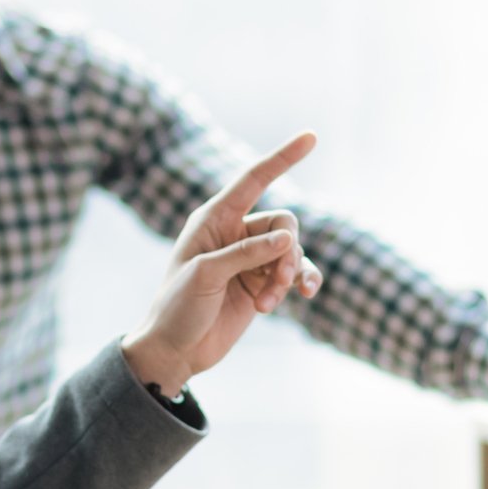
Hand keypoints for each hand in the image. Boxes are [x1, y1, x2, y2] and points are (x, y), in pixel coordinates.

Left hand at [122, 133, 324, 394]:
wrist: (175, 351)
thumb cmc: (178, 308)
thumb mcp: (205, 275)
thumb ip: (245, 253)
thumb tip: (286, 241)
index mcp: (213, 219)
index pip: (254, 179)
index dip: (283, 158)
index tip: (312, 136)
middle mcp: (234, 233)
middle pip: (283, 223)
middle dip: (287, 251)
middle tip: (276, 283)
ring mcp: (251, 259)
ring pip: (291, 251)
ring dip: (288, 276)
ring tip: (269, 302)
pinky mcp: (262, 284)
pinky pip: (295, 272)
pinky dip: (301, 282)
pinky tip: (304, 295)